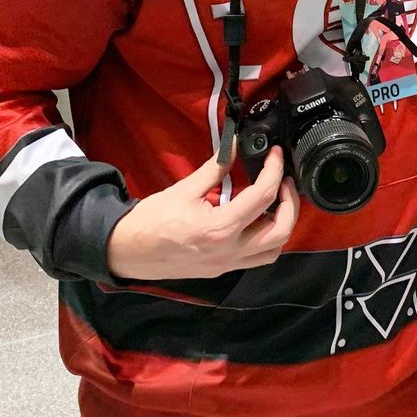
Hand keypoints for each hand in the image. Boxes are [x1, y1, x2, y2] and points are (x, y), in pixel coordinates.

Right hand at [106, 147, 298, 279]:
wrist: (126, 250)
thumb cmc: (151, 220)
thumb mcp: (185, 189)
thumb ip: (216, 168)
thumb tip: (235, 145)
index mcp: (220, 229)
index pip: (262, 197)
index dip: (274, 171)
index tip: (275, 155)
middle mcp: (229, 251)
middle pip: (281, 230)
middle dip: (290, 202)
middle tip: (283, 180)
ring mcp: (227, 265)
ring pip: (273, 250)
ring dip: (283, 224)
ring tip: (275, 201)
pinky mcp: (222, 271)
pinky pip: (257, 258)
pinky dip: (267, 239)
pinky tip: (258, 220)